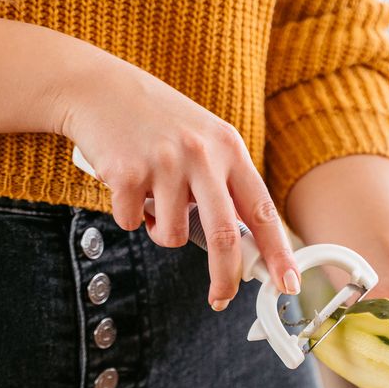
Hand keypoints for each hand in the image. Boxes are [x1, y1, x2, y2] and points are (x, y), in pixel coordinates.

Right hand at [59, 56, 298, 308]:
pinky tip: (126, 186)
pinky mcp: (127, 173)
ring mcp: (164, 163)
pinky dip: (129, 215)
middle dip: (224, 276)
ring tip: (152, 201)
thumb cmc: (156, 122)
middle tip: (221, 297)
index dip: (278, 252)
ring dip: (160, 233)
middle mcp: (202, 155)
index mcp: (229, 148)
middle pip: (223, 235)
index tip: (289, 282)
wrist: (99, 90)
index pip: (263, 210)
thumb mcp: (203, 141)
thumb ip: (223, 184)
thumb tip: (239, 246)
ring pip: (171, 236)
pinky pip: (133, 223)